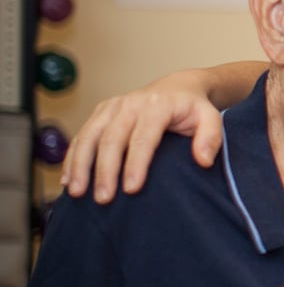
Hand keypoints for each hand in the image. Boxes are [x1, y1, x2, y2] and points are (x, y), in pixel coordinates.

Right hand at [62, 69, 223, 202]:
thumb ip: (211, 138)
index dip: (136, 163)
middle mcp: (130, 104)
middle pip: (112, 138)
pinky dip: (72, 157)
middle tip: (104, 199)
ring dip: (81, 164)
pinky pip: (82, 135)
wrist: (178, 87)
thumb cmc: (194, 109)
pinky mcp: (100, 113)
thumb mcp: (211, 118)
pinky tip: (68, 180)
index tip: (132, 188)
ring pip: (90, 135)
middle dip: (105, 170)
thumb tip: (203, 160)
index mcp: (157, 106)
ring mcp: (112, 107)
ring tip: (77, 192)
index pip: (144, 137)